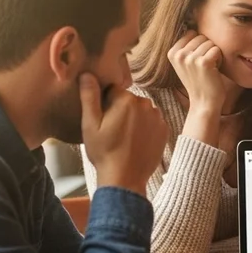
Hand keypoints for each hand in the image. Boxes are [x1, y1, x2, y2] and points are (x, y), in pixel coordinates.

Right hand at [80, 74, 167, 195]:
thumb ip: (89, 97)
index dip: (105, 103)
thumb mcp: (90, 125)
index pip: (113, 90)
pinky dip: (145, 128)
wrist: (125, 178)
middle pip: (128, 99)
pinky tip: (136, 142)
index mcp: (126, 100)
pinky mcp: (164, 130)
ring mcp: (158, 117)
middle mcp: (146, 104)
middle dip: (120, 109)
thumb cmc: (104, 152)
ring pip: (141, 110)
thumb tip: (87, 74)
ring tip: (124, 138)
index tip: (103, 120)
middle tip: (112, 130)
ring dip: (134, 118)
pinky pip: (152, 121)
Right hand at [166, 32, 225, 112]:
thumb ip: (186, 46)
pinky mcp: (203, 63)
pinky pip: (217, 49)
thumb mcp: (186, 63)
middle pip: (201, 36)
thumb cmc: (199, 81)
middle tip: (205, 66)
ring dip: (214, 55)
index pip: (191, 33)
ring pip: (210, 42)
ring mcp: (190, 59)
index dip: (199, 45)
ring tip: (209, 69)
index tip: (197, 61)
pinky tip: (214, 70)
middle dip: (207, 49)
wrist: (204, 103)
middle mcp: (179, 55)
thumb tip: (192, 21)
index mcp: (172, 52)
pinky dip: (219, 59)